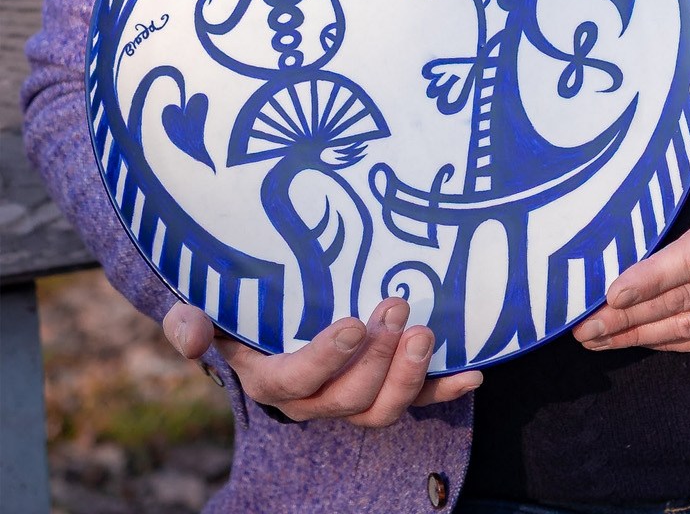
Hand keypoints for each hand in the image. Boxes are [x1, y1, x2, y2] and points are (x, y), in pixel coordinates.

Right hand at [163, 297, 481, 426]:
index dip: (327, 358)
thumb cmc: (240, 311)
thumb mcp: (209, 314)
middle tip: (397, 307)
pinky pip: (417, 401)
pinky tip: (473, 374)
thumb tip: (188, 332)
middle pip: (349, 398)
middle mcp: (313, 400)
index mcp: (273, 380)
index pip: (299, 380)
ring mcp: (352, 398)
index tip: (352, 322)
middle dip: (378, 358)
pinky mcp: (384, 390)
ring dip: (409, 377)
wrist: (267, 322)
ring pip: (382, 410)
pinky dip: (445, 390)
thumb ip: (191, 323)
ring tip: (426, 334)